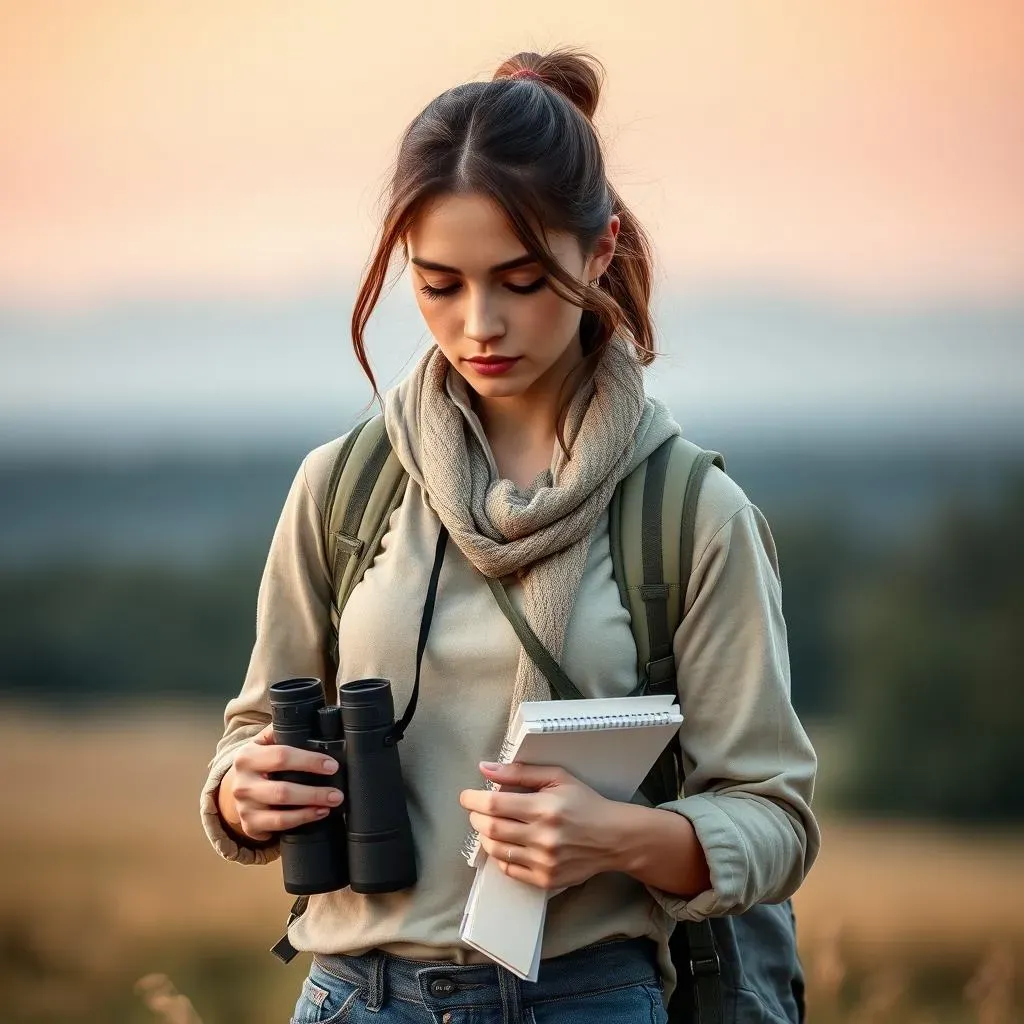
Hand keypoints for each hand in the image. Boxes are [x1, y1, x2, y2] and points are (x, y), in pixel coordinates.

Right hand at [219, 724, 343, 841]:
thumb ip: (282, 730)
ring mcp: (244, 807)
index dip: (310, 762)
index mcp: (247, 757)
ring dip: (310, 811)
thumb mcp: (264, 742)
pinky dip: (300, 821)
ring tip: (331, 804)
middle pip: (283, 791)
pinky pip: (278, 827)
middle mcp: (242, 784)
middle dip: (315, 793)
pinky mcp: (250, 825)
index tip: (332, 766)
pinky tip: (317, 814)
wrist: (235, 786)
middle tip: (338, 793)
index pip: (282, 757)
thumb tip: (313, 718)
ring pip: (281, 815)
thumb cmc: (260, 760)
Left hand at [459, 761, 625, 890]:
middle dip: (475, 818)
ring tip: (491, 825)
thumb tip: (485, 768)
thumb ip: (519, 772)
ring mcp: (543, 862)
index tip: (466, 796)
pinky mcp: (545, 880)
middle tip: (476, 811)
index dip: (473, 800)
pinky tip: (506, 843)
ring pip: (496, 850)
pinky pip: (508, 869)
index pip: (494, 805)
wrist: (613, 838)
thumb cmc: (585, 803)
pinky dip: (500, 855)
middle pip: (490, 829)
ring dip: (485, 836)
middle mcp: (543, 837)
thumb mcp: (557, 777)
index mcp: (544, 807)